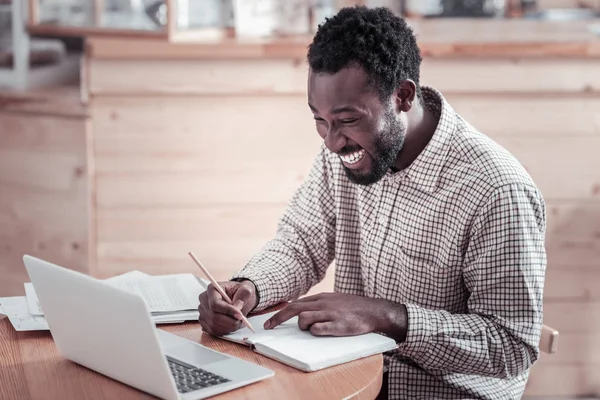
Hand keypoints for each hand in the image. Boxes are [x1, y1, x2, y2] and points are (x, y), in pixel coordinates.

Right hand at [198, 280, 257, 336]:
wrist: (237, 298)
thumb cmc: (239, 292)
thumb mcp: (246, 289)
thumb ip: (243, 294)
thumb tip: (237, 306)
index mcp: (212, 289)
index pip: (215, 303)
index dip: (227, 310)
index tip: (239, 314)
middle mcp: (204, 300)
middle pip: (214, 316)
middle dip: (230, 321)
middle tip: (241, 319)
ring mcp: (203, 312)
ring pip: (214, 326)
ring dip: (229, 326)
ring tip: (238, 321)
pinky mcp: (205, 323)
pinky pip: (214, 331)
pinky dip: (225, 330)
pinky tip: (231, 324)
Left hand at [263, 293, 407, 340]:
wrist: (373, 311)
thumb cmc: (352, 307)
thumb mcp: (333, 300)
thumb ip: (318, 304)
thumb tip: (302, 312)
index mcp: (321, 297)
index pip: (295, 303)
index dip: (280, 313)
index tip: (270, 321)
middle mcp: (323, 303)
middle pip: (294, 309)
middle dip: (278, 318)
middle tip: (269, 327)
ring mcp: (330, 314)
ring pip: (304, 318)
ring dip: (302, 326)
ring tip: (312, 329)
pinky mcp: (337, 325)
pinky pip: (318, 329)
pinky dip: (315, 331)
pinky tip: (322, 331)